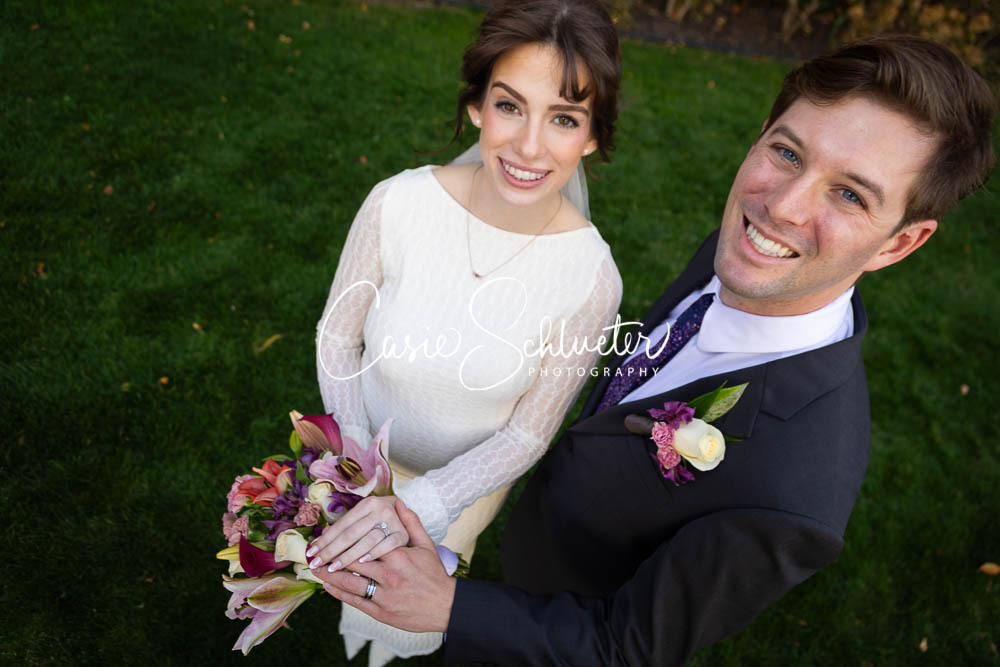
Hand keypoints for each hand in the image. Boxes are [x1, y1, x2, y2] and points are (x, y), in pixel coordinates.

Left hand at [316, 498, 455, 633]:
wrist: (446, 606)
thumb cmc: (434, 575)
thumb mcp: (426, 545)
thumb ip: (411, 523)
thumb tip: (400, 502)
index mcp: (398, 556)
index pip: (365, 543)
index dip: (345, 539)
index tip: (330, 535)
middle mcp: (389, 574)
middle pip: (353, 562)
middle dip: (332, 556)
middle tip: (316, 552)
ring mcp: (384, 595)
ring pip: (350, 582)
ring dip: (330, 575)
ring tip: (315, 569)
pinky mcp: (381, 612)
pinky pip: (355, 601)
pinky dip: (339, 593)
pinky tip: (328, 586)